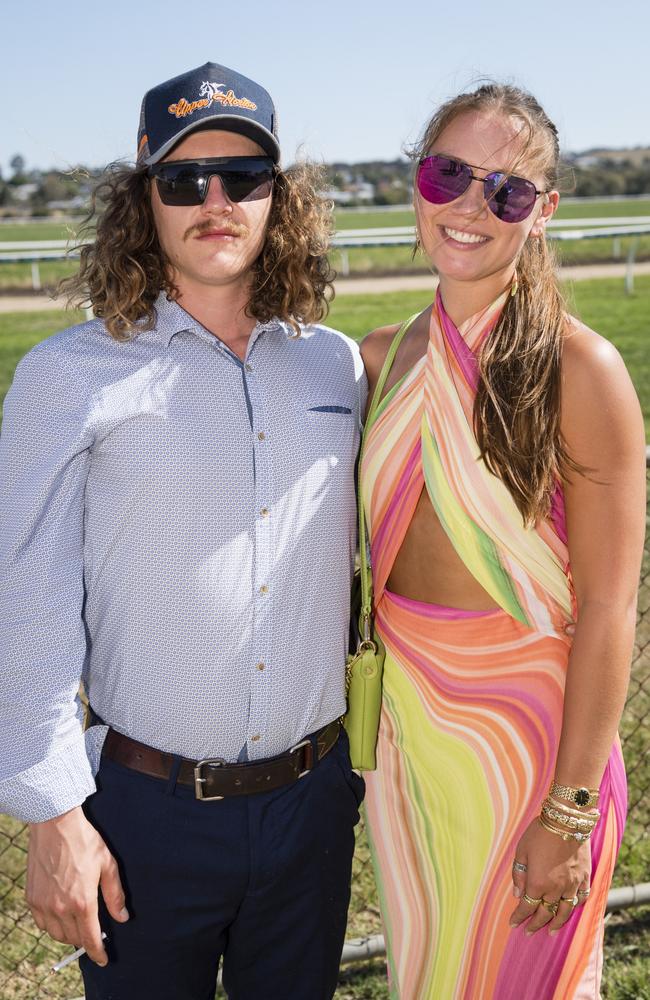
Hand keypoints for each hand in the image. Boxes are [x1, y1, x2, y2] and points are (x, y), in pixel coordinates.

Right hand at [27, 806, 128, 964]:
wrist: (56, 825)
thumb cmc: (85, 842)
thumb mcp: (107, 865)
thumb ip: (115, 895)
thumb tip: (122, 917)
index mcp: (82, 902)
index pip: (90, 938)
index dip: (97, 953)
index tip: (103, 959)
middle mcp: (61, 908)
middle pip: (73, 938)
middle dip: (85, 939)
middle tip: (93, 931)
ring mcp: (44, 904)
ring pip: (56, 934)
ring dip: (68, 933)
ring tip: (78, 921)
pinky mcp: (32, 898)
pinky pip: (42, 923)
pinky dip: (52, 924)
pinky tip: (61, 913)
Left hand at [509, 817, 590, 935]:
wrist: (566, 820)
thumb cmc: (539, 833)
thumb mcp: (521, 851)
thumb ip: (519, 875)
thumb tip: (518, 894)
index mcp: (538, 883)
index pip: (527, 907)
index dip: (519, 917)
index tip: (513, 924)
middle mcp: (556, 888)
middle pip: (545, 913)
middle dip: (535, 924)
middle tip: (529, 932)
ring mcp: (572, 884)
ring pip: (565, 910)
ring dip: (557, 923)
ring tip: (551, 931)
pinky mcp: (584, 877)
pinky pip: (581, 897)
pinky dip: (576, 906)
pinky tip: (571, 909)